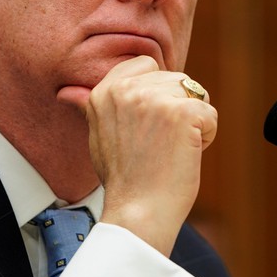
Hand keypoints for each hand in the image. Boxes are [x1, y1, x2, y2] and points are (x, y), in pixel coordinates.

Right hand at [61, 56, 216, 255]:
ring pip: (195, 95)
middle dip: (176, 111)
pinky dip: (206, 137)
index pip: (146, 64)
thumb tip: (66, 92)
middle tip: (157, 146)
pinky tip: (184, 156)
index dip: (158, 92)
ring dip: (192, 123)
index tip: (150, 125)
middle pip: (175, 80)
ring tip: (169, 150)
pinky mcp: (182, 112)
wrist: (138, 212)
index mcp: (104, 91)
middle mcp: (127, 89)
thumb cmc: (124, 179)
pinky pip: (210, 115)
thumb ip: (92, 107)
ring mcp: (155, 99)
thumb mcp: (98, 136)